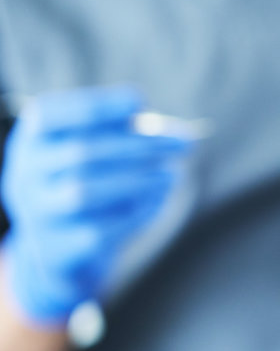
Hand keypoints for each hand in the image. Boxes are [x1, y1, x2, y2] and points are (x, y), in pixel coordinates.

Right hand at [0, 86, 193, 323]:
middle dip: (140, 145)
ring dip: (138, 180)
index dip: (97, 106)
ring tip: (175, 175)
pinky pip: (98, 230)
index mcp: (32, 138)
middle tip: (185, 143)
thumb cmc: (93, 178)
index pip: (53, 114)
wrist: (66, 247)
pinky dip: (135, 213)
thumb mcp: (105, 147)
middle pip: (81, 153)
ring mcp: (36, 213)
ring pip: (84, 192)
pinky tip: (160, 201)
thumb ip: (134, 133)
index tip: (140, 100)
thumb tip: (183, 135)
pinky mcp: (57, 249)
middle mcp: (24, 173)